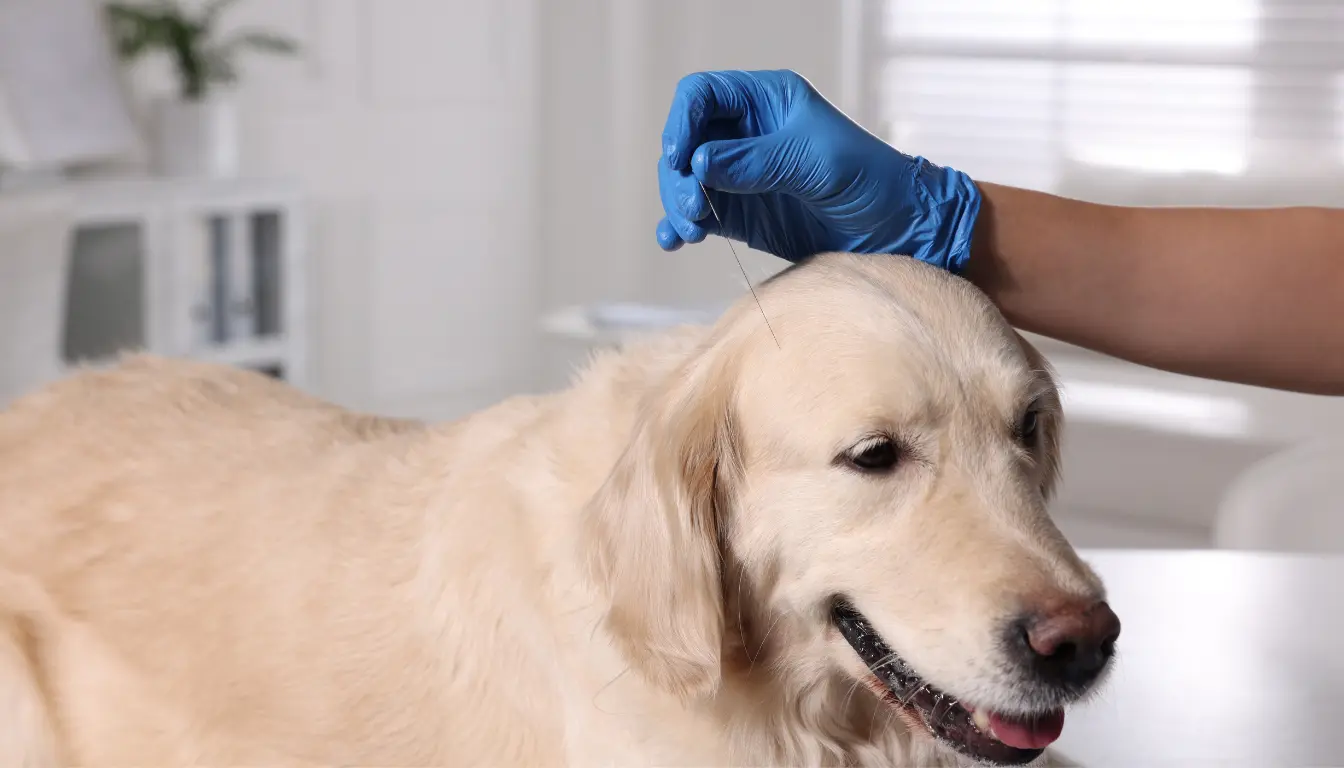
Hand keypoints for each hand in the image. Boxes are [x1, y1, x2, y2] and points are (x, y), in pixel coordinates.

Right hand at [656, 69, 981, 270]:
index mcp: (766, 100)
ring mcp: (739, 174)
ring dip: (678, 204)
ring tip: (690, 232)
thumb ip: (754, 161)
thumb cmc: (867, 179)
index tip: (680, 157)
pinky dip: (680, 226)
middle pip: (685, 142)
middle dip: (678, 175)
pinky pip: (698, 215)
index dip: (682, 122)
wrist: (895, 230)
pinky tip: (674, 240)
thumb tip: (697, 162)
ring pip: (685, 181)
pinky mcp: (741, 213)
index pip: (703, 96)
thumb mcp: (812, 161)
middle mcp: (746, 133)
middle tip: (693, 207)